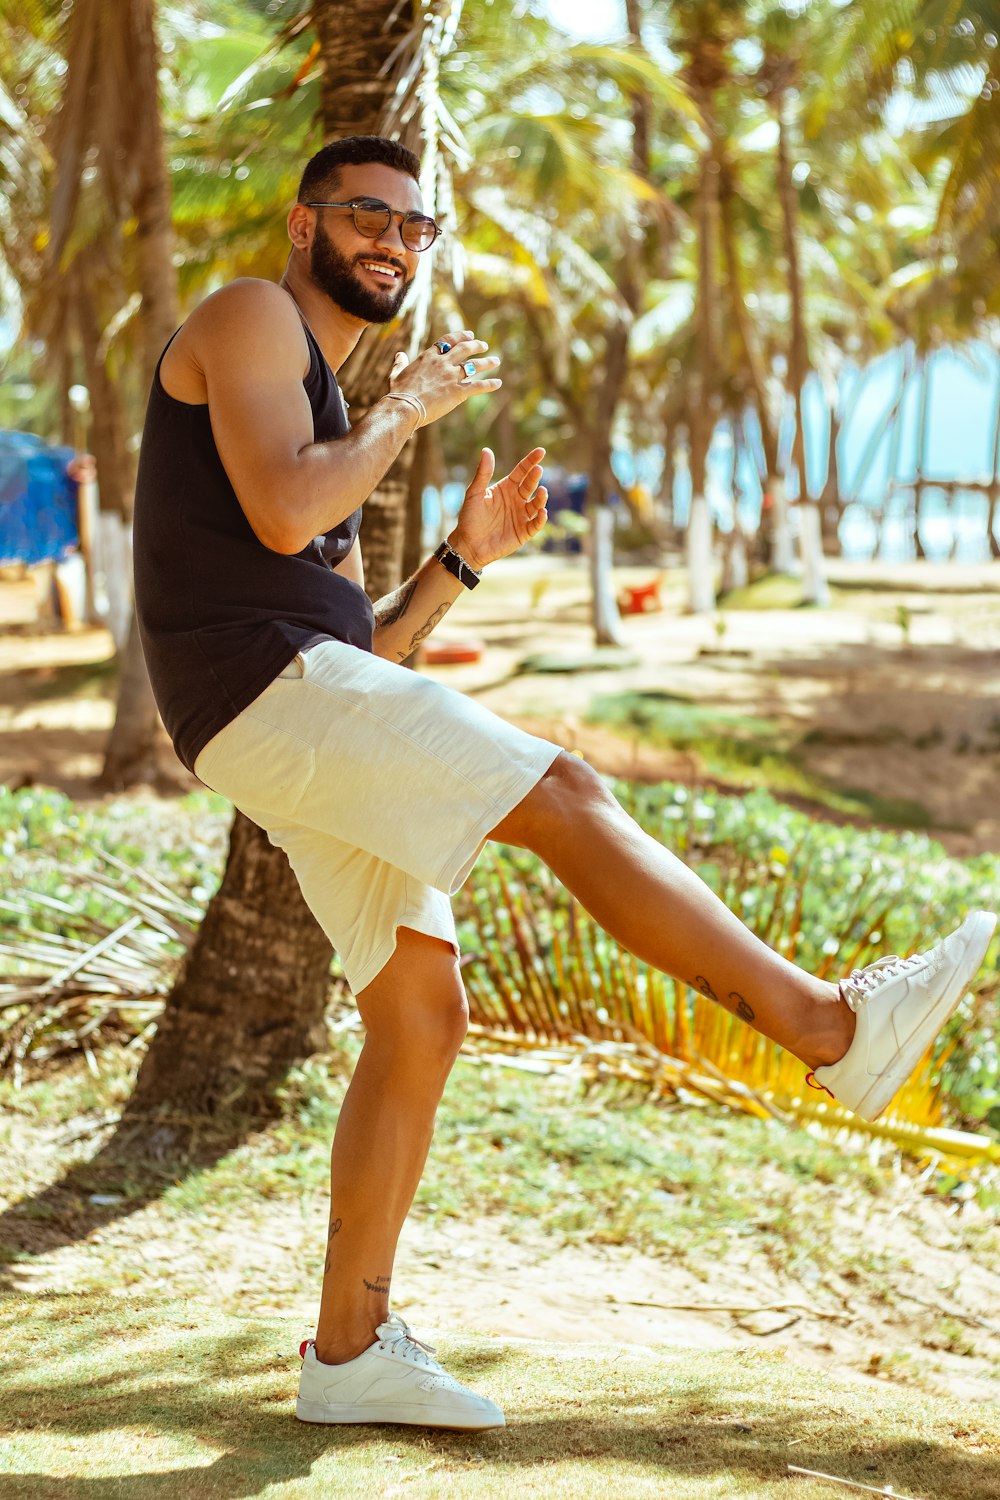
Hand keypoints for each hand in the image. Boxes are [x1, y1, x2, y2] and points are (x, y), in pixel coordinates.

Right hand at [388, 328, 501, 425]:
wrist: (405, 407)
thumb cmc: (399, 393)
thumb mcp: (396, 375)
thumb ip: (400, 363)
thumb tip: (398, 355)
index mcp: (429, 356)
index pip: (447, 341)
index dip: (460, 336)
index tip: (469, 335)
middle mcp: (443, 363)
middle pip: (464, 349)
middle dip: (476, 345)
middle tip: (484, 345)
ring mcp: (451, 376)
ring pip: (474, 365)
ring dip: (487, 362)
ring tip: (496, 360)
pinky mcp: (458, 391)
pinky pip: (478, 386)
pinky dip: (489, 384)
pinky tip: (498, 383)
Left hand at [448, 447, 548, 570]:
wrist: (468, 544)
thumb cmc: (470, 517)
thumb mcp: (474, 493)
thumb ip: (482, 473)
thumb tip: (486, 450)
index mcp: (506, 488)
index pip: (522, 471)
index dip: (531, 461)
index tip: (541, 451)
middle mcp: (516, 500)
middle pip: (530, 485)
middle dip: (535, 477)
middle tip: (538, 470)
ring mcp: (521, 516)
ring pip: (537, 504)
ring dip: (541, 497)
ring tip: (542, 491)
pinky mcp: (524, 532)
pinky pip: (536, 524)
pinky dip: (541, 519)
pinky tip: (541, 512)